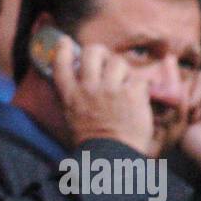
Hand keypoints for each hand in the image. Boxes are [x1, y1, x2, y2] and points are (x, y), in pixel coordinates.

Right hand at [52, 39, 153, 155]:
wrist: (113, 158)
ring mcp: (111, 90)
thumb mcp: (71, 116)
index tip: (65, 42)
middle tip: (105, 60)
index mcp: (70, 94)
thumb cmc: (92, 141)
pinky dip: (139, 87)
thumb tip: (73, 78)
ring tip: (124, 84)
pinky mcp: (132, 94)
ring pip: (118, 61)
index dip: (62, 48)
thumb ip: (71, 95)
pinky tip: (138, 98)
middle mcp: (88, 88)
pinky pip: (138, 79)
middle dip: (100, 52)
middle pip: (92, 52)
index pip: (60, 62)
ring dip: (123, 70)